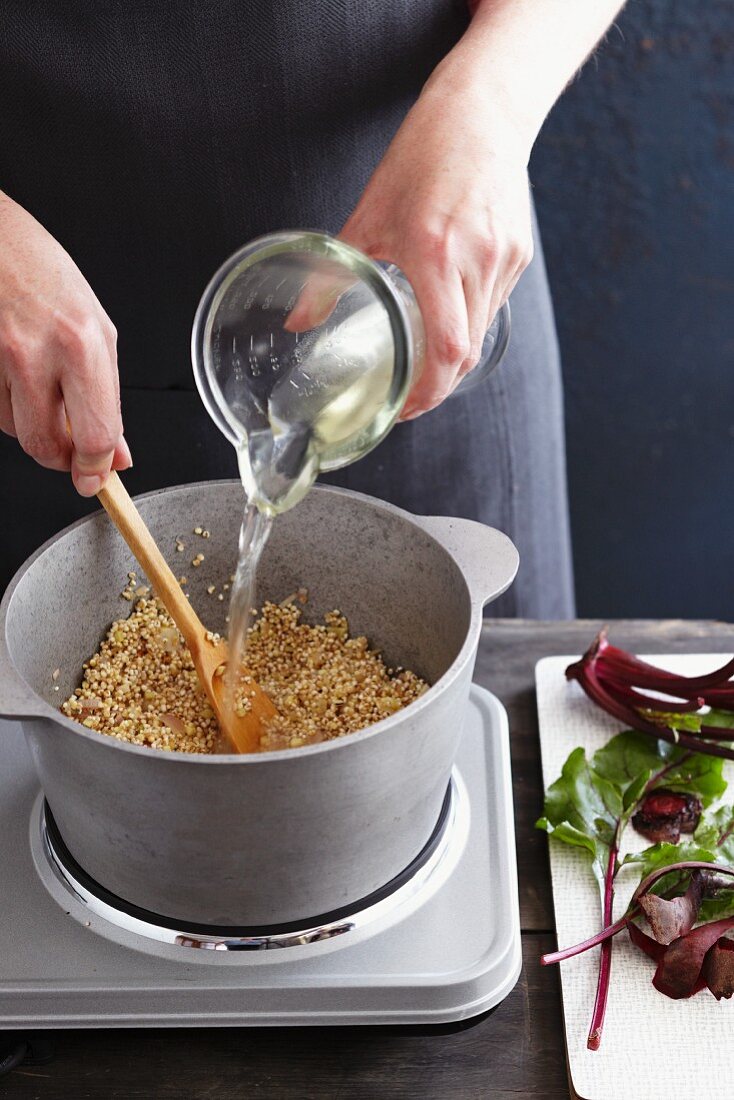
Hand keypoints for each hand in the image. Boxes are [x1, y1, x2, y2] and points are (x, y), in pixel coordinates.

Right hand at [0, 193, 130, 493]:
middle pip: (46, 446)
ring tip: (41, 389)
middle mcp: (35, 353)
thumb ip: (109, 397)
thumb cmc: (44, 273)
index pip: (94, 433)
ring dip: (32, 427)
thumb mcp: (96, 331)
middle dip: (62, 459)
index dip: (95, 468)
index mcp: (81, 344)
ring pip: (14, 431)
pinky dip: (7, 407)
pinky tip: (14, 375)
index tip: (96, 479)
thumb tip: (117, 454)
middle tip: (72, 451)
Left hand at [340, 72, 533, 418]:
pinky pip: (492, 307)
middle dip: (437, 384)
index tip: (406, 408)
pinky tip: (446, 314)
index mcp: (435, 252)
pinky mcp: (518, 255)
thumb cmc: (420, 158)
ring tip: (422, 359)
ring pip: (480, 332)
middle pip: (466, 352)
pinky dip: (467, 322)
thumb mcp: (367, 216)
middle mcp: (476, 260)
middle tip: (409, 396)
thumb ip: (331, 276)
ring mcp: (504, 259)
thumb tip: (297, 322)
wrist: (482, 113)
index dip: (429, 391)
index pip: (446, 348)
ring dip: (451, 354)